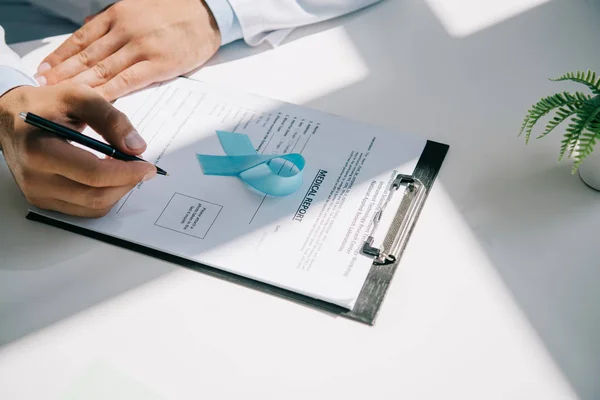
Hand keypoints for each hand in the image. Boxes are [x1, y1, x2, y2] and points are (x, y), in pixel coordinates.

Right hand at [0, 84, 156, 217]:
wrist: (9, 117)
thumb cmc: (45, 104)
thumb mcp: (78, 97)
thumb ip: (110, 119)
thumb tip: (137, 147)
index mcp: (40, 151)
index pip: (93, 174)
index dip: (127, 173)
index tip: (148, 166)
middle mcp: (35, 178)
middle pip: (96, 196)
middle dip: (127, 184)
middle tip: (143, 168)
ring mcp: (37, 194)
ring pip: (93, 207)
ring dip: (118, 191)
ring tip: (126, 171)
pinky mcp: (42, 201)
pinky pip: (84, 209)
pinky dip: (104, 196)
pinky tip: (109, 178)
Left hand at [35, 0, 220, 100]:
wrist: (207, 14)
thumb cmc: (176, 12)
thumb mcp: (139, 7)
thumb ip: (114, 20)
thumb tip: (91, 28)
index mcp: (118, 15)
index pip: (81, 37)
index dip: (60, 55)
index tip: (45, 68)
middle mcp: (124, 30)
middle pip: (87, 55)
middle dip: (62, 72)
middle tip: (44, 86)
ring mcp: (141, 48)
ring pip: (102, 69)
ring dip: (79, 84)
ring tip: (61, 96)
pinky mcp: (158, 65)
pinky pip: (127, 81)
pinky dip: (108, 92)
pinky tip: (94, 100)